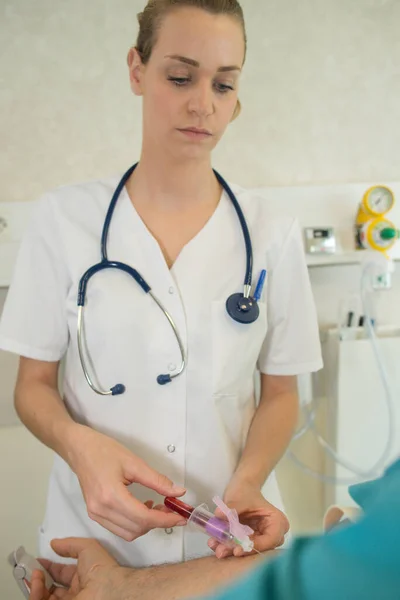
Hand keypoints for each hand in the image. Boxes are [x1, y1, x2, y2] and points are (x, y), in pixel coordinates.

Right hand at [28, 538, 127, 599]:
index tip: (36, 561)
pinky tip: (37, 582)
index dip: (48, 567)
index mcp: (81, 577)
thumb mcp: (86, 547)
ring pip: (43, 597)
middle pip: (49, 588)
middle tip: (30, 569)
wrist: (105, 590)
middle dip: (38, 578)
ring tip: (34, 574)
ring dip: (34, 585)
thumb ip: (69, 544)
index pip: (60, 573)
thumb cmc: (101, 569)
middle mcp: (74, 592)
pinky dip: (35, 593)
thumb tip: (54, 543)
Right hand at [68, 425, 185, 539]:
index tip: (180, 516)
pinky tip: (142, 508)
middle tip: (172, 509)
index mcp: (111, 496)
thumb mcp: (134, 462)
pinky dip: (134, 524)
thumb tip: (178, 492)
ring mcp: (95, 514)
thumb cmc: (103, 450)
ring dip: (146, 525)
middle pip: (137, 528)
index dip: (165, 519)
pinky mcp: (94, 514)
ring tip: (158, 508)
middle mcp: (101, 510)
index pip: (143, 517)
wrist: (79, 449)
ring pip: (128, 533)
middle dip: (158, 522)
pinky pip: (118, 528)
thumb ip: (157, 480)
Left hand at [208, 479, 289, 558]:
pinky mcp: (249, 540)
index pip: (270, 540)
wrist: (241, 487)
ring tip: (216, 548)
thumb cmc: (245, 491)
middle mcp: (272, 533)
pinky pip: (239, 546)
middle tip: (222, 551)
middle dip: (239, 550)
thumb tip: (219, 515)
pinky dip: (227, 545)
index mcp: (277, 521)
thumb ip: (230, 508)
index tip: (237, 549)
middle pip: (259, 548)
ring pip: (247, 549)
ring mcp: (260, 538)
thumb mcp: (238, 498)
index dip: (255, 546)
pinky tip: (215, 544)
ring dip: (231, 550)